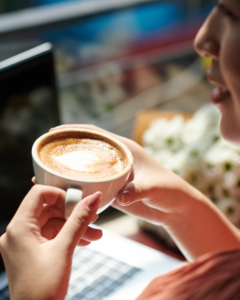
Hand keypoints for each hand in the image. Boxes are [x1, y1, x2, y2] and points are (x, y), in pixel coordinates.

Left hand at [0, 185, 101, 299]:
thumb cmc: (42, 290)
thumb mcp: (64, 249)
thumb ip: (79, 220)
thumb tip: (93, 198)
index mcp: (19, 228)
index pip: (39, 194)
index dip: (61, 195)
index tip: (78, 202)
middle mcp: (17, 232)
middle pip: (47, 208)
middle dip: (72, 213)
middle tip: (92, 217)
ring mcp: (23, 242)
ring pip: (52, 223)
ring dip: (74, 226)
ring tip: (95, 233)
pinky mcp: (30, 251)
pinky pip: (51, 235)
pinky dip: (67, 236)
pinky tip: (85, 240)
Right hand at [49, 124, 189, 224]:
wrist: (174, 207)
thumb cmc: (169, 190)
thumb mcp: (154, 186)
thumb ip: (137, 190)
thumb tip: (121, 196)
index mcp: (125, 149)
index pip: (96, 133)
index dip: (74, 130)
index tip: (54, 130)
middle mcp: (116, 159)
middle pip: (86, 149)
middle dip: (65, 149)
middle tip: (44, 153)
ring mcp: (113, 175)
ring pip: (86, 168)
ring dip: (68, 170)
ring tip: (47, 173)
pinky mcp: (112, 190)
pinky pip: (91, 185)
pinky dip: (77, 187)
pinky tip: (64, 191)